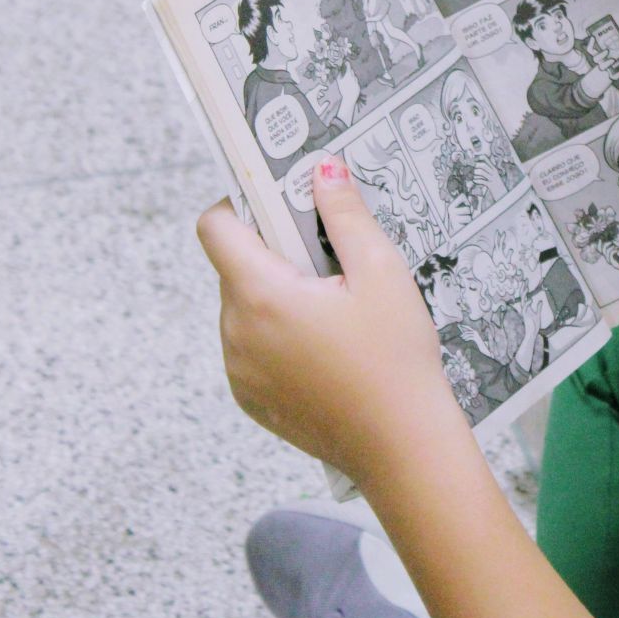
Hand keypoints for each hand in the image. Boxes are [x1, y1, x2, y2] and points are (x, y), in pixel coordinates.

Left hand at [196, 159, 470, 487]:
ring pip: (243, 307)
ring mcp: (239, 370)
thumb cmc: (396, 361)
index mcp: (260, 295)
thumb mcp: (382, 272)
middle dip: (275, 254)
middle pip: (234, 267)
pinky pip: (250, 348)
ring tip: (335, 312)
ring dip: (276, 296)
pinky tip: (328, 348)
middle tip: (330, 263)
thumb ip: (345, 214)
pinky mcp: (250, 398)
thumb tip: (321, 170)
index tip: (281, 204)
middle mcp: (236, 333)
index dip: (243, 205)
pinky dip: (278, 337)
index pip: (215, 227)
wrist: (404, 448)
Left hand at [472, 158, 504, 199]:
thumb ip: (486, 171)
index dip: (478, 157)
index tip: (473, 160)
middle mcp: (493, 172)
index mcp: (493, 169)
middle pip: (483, 165)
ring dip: (475, 173)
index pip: (485, 158)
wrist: (503, 194)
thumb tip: (476, 167)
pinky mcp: (491, 185)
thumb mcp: (493, 176)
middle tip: (470, 169)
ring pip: (481, 172)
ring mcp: (492, 179)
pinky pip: (482, 181)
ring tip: (472, 176)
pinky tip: (474, 181)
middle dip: (475, 166)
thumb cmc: (496, 185)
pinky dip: (477, 181)